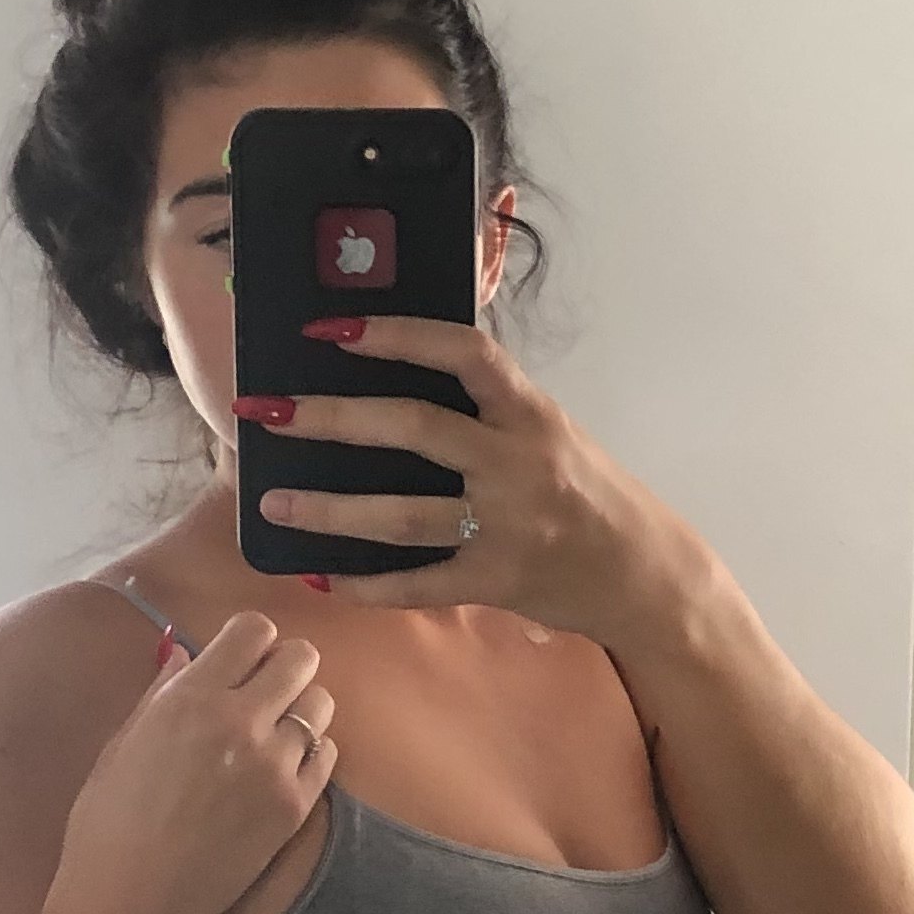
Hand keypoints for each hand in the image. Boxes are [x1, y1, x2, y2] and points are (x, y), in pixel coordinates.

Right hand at [47, 612, 335, 913]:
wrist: (131, 906)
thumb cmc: (107, 826)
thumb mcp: (121, 746)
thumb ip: (161, 692)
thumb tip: (183, 651)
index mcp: (191, 699)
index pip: (253, 629)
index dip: (249, 639)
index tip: (238, 659)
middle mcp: (242, 723)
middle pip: (300, 658)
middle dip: (284, 665)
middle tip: (262, 690)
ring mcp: (276, 767)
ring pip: (321, 705)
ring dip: (300, 708)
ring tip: (271, 733)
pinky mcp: (297, 807)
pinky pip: (328, 754)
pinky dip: (310, 752)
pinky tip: (280, 769)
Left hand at [242, 320, 690, 639]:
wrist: (645, 575)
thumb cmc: (590, 493)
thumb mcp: (552, 432)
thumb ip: (491, 405)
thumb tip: (410, 364)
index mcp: (532, 414)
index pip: (463, 353)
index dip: (397, 335)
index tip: (333, 329)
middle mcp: (519, 464)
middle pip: (414, 429)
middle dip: (331, 419)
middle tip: (268, 412)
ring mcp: (507, 527)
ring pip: (403, 516)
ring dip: (330, 512)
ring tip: (273, 504)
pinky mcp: (497, 583)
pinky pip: (420, 584)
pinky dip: (367, 584)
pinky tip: (323, 577)